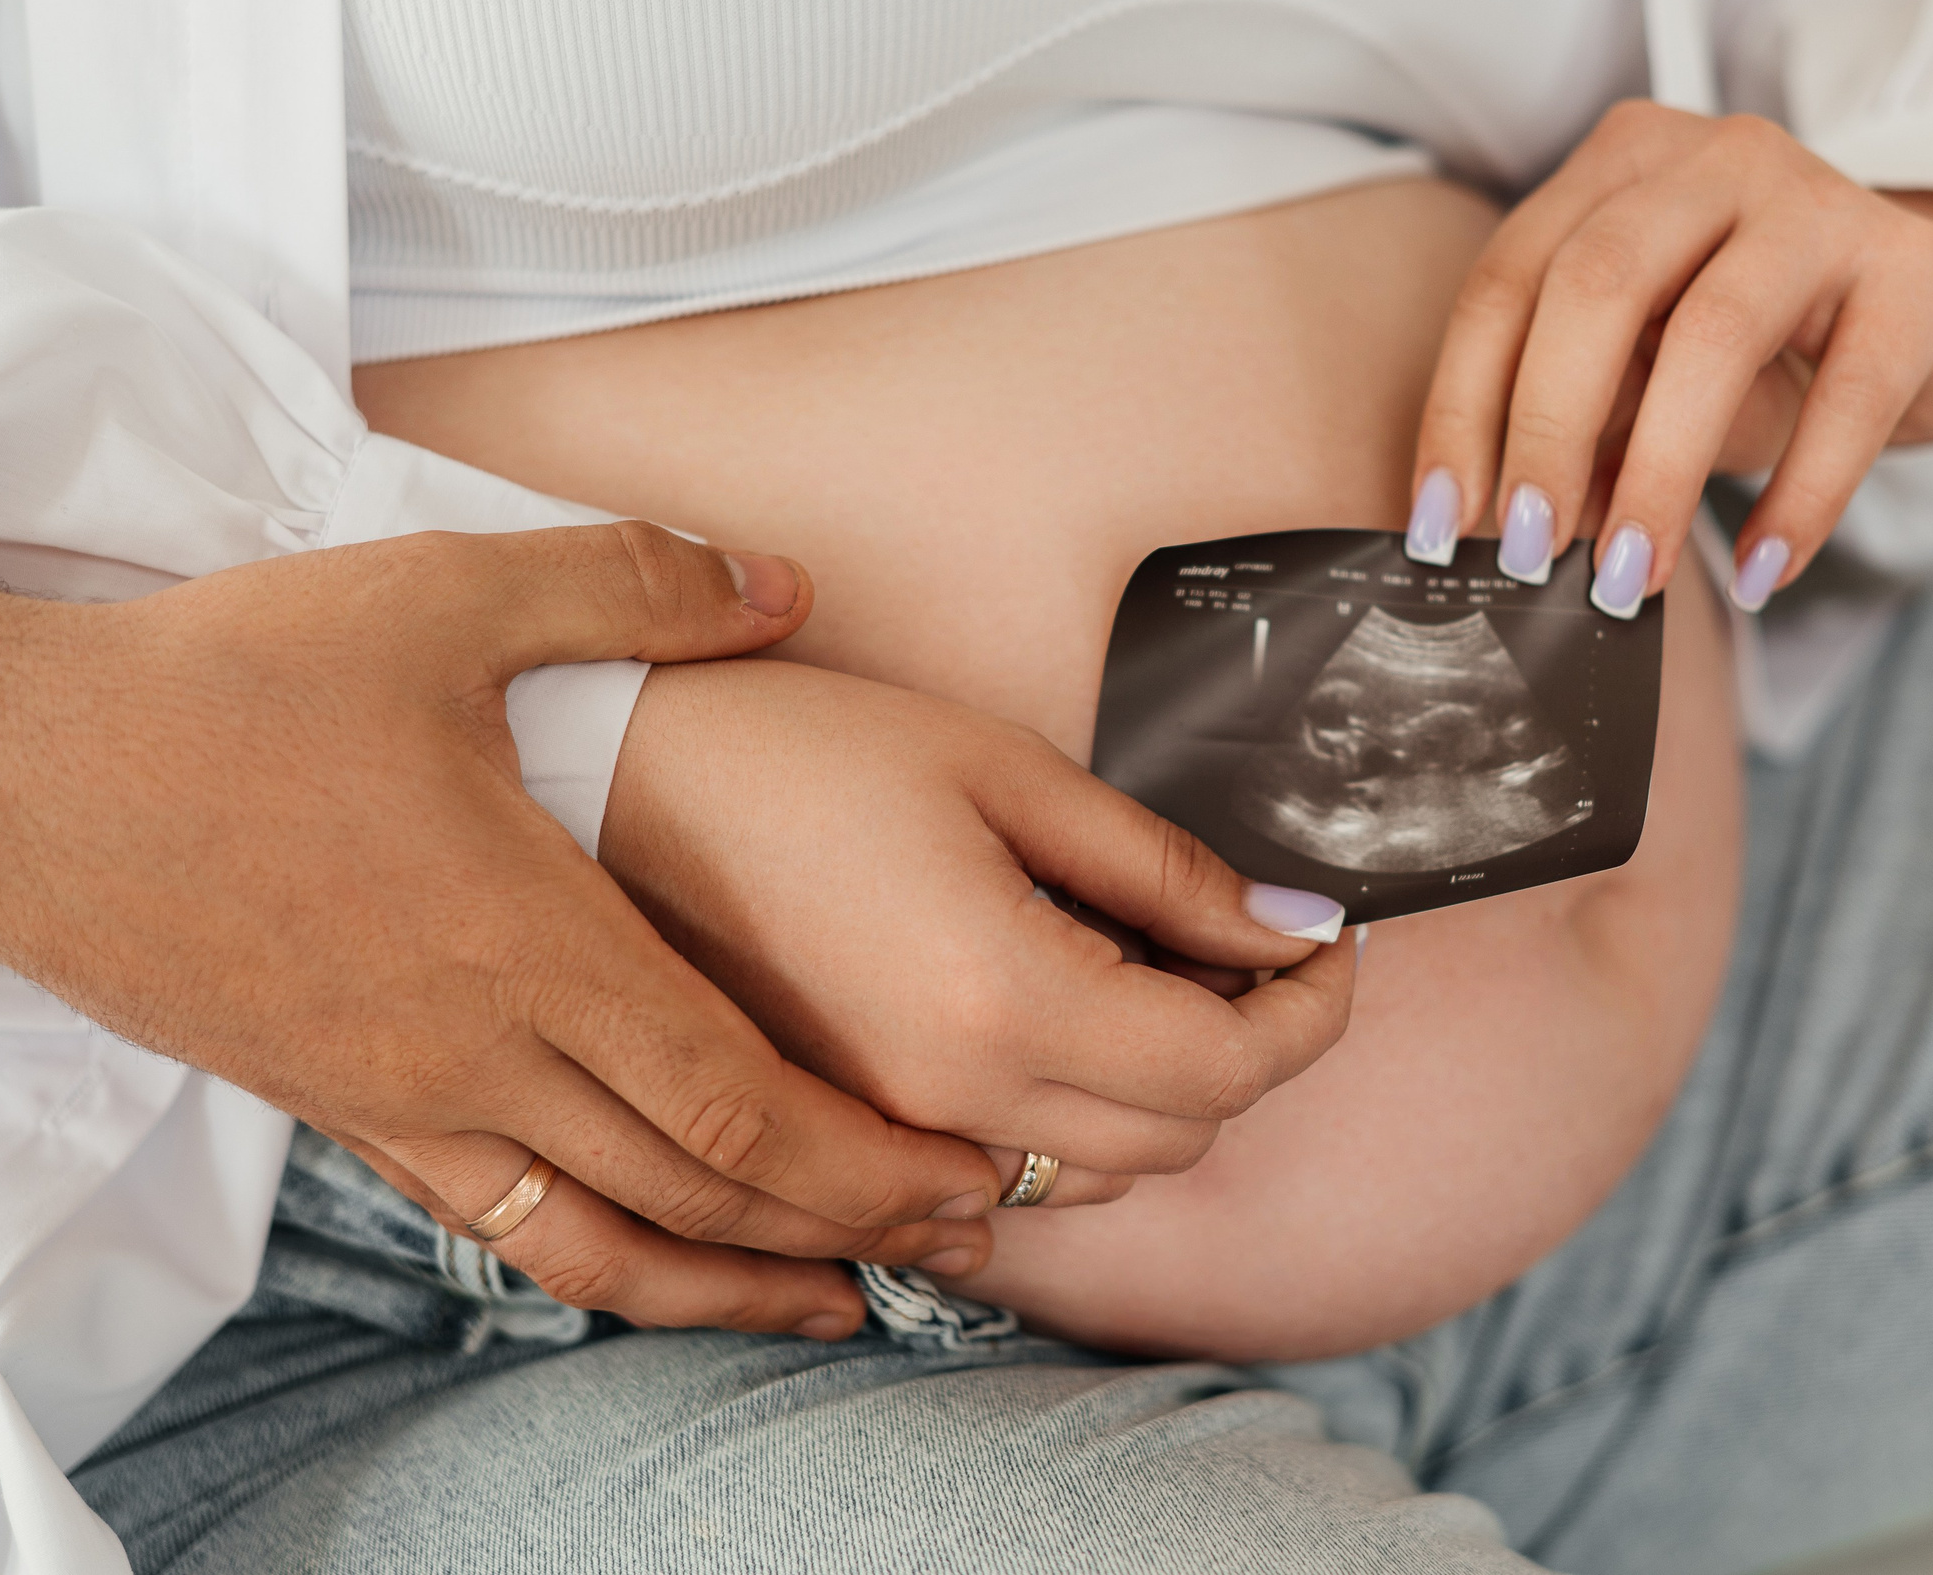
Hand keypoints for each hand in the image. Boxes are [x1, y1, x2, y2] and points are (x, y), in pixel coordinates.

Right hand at [0, 526, 1000, 1338]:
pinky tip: (645, 1254)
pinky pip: (496, 1220)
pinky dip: (597, 1256)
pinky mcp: (341, 1108)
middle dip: (842, 1229)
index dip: (861, 1156)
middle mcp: (478, 1053)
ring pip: (599, 1239)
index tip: (960, 1170)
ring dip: (730, 1282)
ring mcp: (403, 1100)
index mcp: (531, 943)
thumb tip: (786, 586)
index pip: (734, 1099)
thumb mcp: (440, 596)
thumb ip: (631, 587)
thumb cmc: (227, 686)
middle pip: (697, 1188)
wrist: (17, 782)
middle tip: (957, 1243)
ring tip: (833, 1304)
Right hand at [600, 657, 1360, 1208]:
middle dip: (1248, 1046)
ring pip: (1090, 1179)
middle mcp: (946, 1103)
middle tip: (1246, 938)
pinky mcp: (840, 1136)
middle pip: (1176, 1139)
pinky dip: (1060, 1125)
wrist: (605, 782)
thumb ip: (1161, 867)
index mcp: (1000, 1001)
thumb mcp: (1006, 770)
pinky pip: (996, 1183)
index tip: (1326, 940)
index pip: (1227, 1071)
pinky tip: (1049, 1019)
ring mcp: (884, 1137)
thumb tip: (1288, 925)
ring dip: (1156, 1092)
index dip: (1311, 1010)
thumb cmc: (802, 748)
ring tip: (1146, 970)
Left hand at [1406, 100, 1932, 613]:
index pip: (1507, 283)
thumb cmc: (1764, 343)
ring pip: (1713, 332)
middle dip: (1546, 432)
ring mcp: (1820, 200)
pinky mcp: (1914, 272)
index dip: (1462, 408)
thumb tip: (1507, 532)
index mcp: (1619, 166)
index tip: (1440, 524)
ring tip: (1627, 578)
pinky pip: (1848, 394)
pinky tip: (1760, 571)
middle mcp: (1712, 158)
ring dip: (1658, 474)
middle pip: (1594, 285)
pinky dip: (1798, 498)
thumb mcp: (1651, 370)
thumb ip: (1584, 421)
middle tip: (1527, 551)